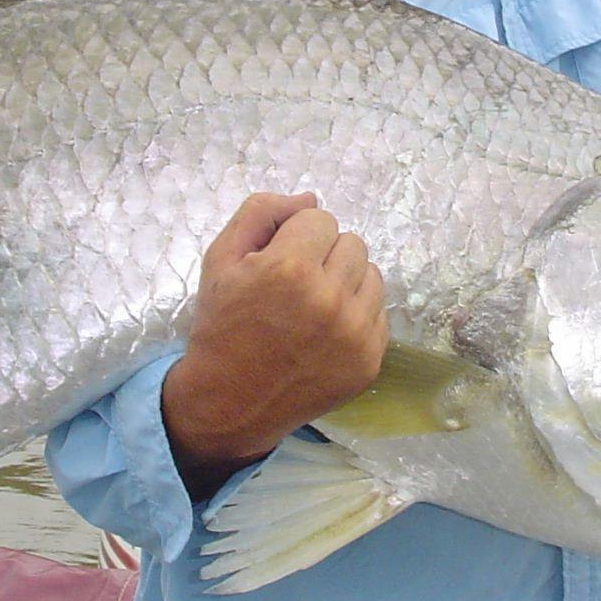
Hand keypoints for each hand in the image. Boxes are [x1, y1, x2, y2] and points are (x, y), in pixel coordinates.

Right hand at [163, 192, 386, 496]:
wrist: (229, 402)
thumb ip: (261, 213)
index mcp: (290, 268)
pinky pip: (378, 312)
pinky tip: (325, 333)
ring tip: (313, 307)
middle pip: (352, 243)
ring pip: (371, 274)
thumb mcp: (221, 259)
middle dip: (324, 255)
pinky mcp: (369, 360)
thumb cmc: (222, 326)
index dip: (296, 236)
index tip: (278, 261)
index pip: (320, 218)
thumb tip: (310, 198)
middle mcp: (329, 299)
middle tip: (295, 284)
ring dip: (345, 282)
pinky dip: (355, 315)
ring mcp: (355, 333)